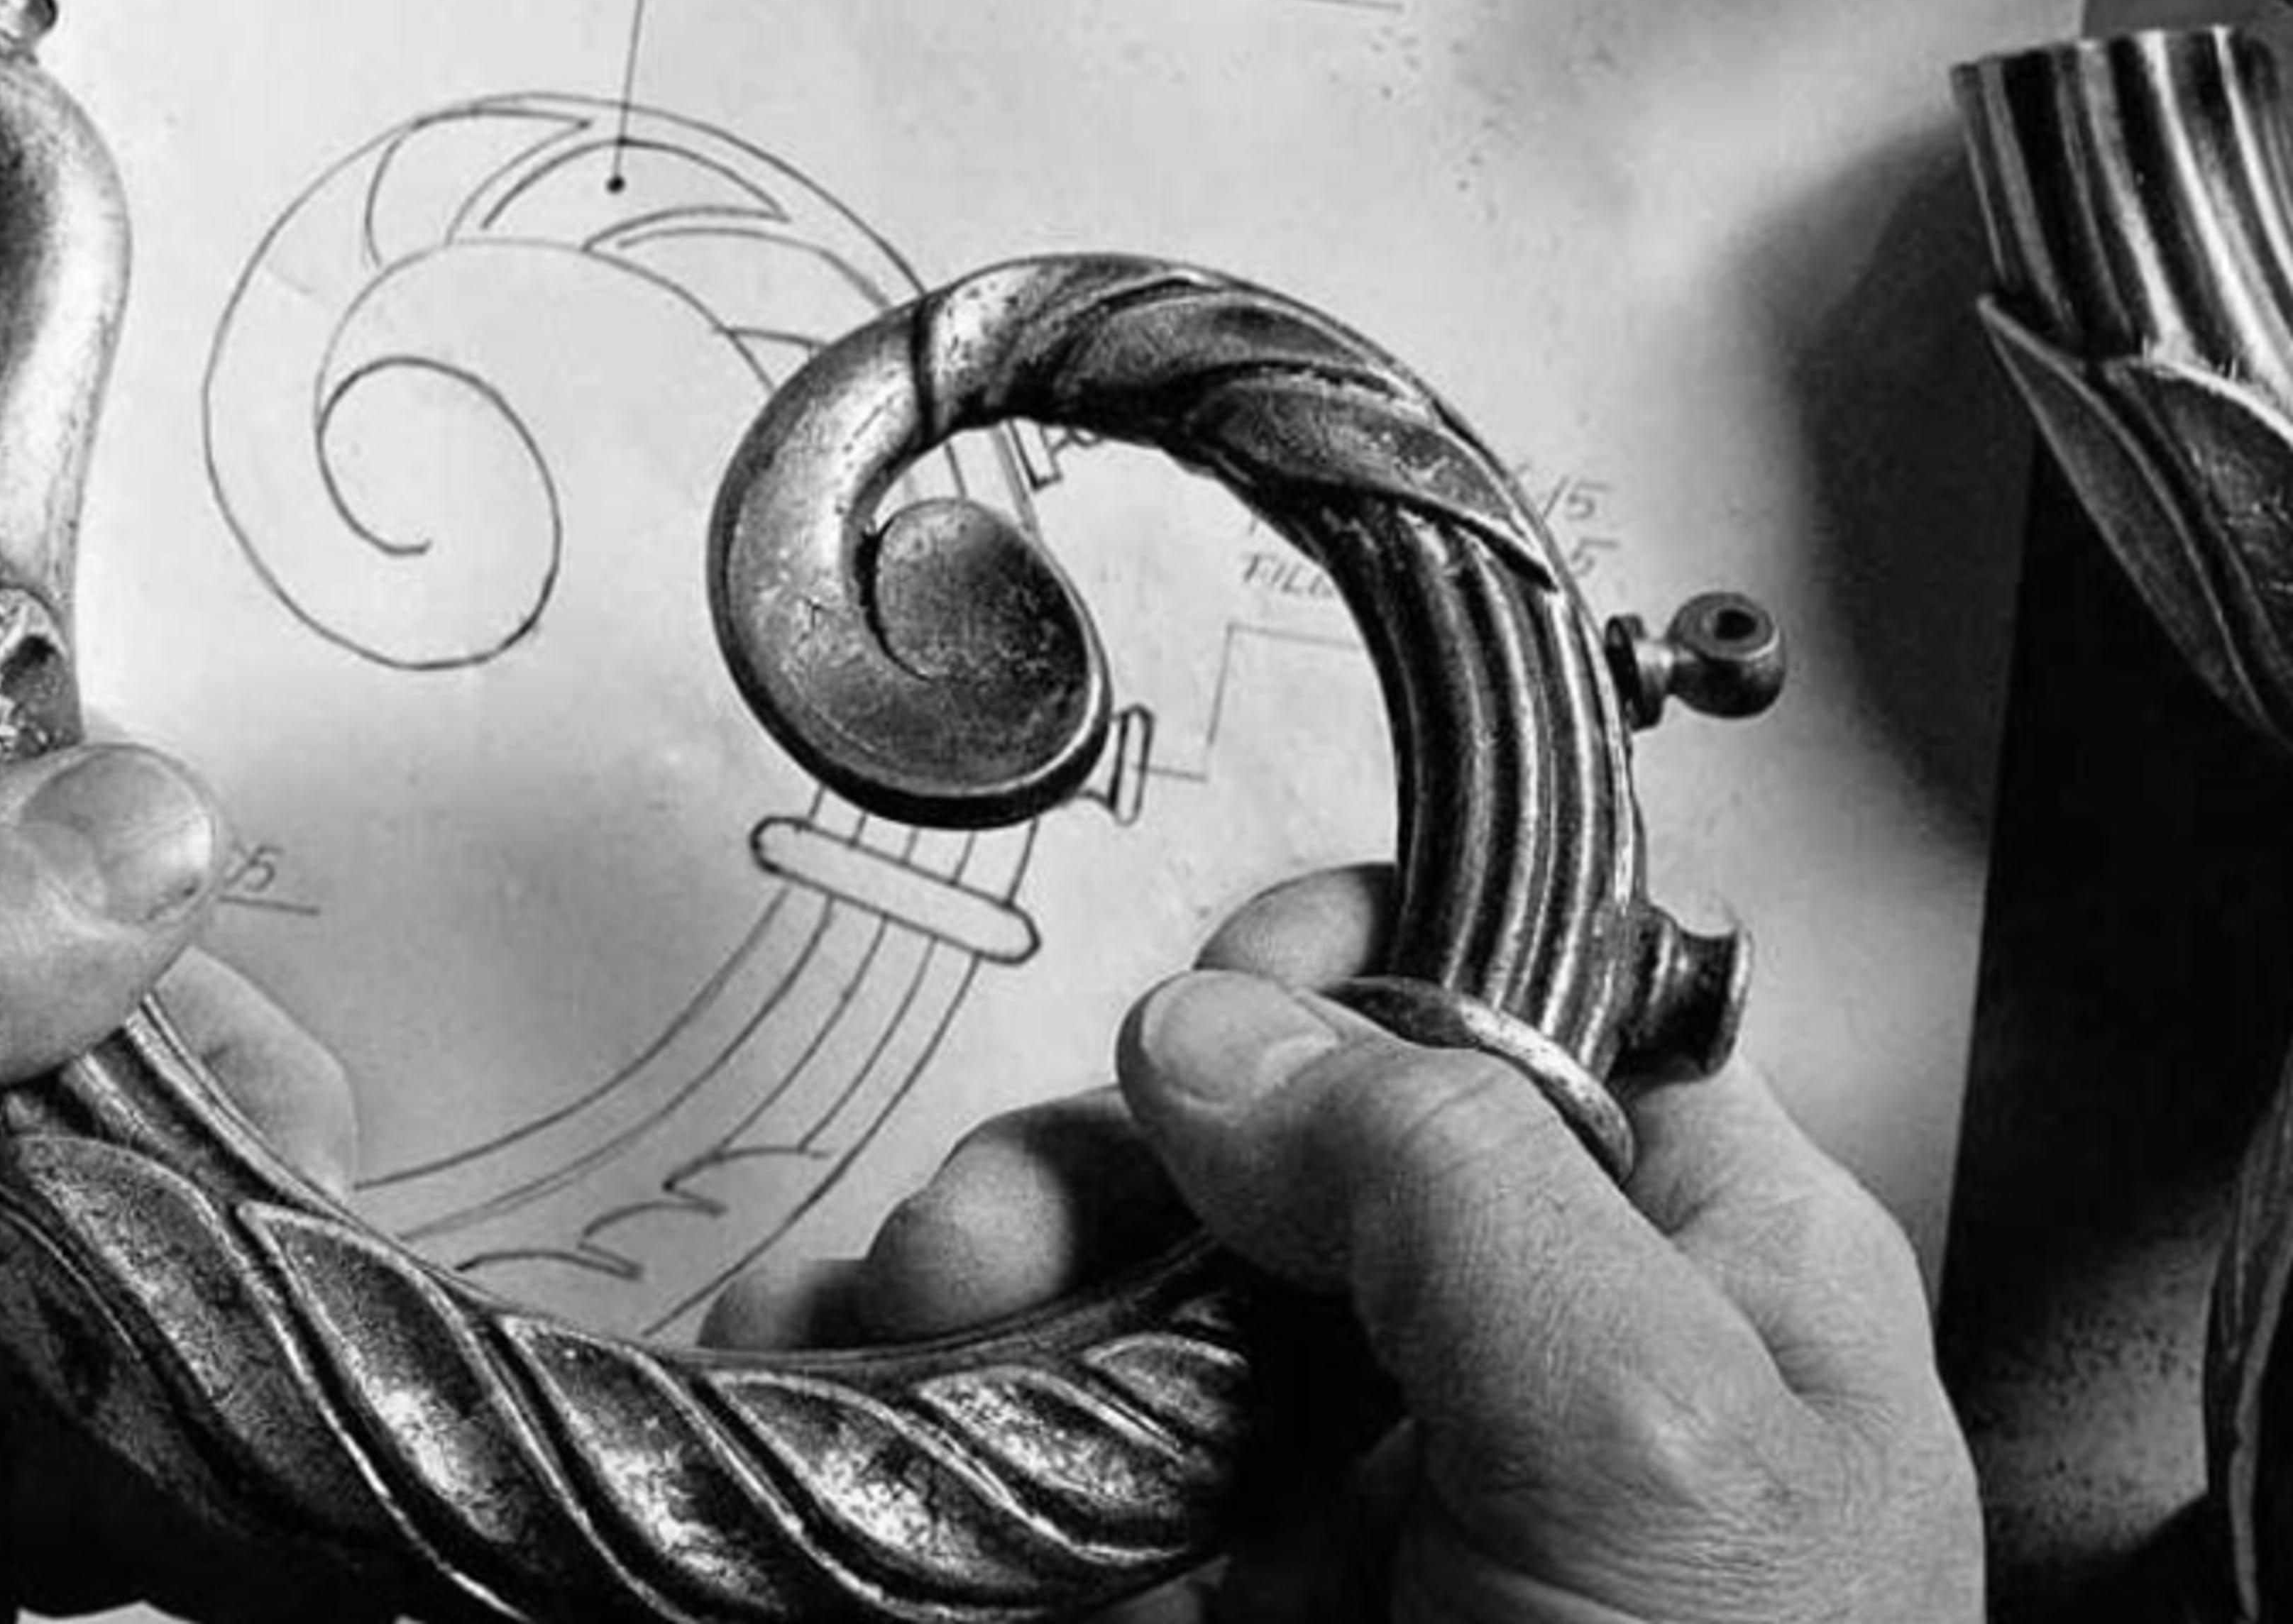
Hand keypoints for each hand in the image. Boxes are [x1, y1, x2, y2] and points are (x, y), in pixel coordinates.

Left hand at [0, 743, 360, 1623]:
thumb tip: (148, 812)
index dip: (60, 826)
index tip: (169, 917)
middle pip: (79, 980)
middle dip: (187, 1083)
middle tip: (212, 1189)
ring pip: (150, 1163)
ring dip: (222, 1255)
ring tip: (208, 1370)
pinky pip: (157, 1348)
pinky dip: (212, 1402)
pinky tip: (184, 1468)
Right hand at [717, 868, 1984, 1623]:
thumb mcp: (1659, 1445)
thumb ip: (1455, 1181)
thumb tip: (1216, 1032)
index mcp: (1693, 1262)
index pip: (1530, 994)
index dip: (1364, 960)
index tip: (1233, 994)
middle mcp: (1502, 1340)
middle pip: (1275, 1119)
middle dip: (1114, 1139)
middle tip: (1006, 1229)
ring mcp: (1324, 1470)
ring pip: (1122, 1257)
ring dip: (984, 1248)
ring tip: (919, 1312)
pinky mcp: (1182, 1577)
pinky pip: (1022, 1421)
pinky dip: (900, 1372)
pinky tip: (829, 1361)